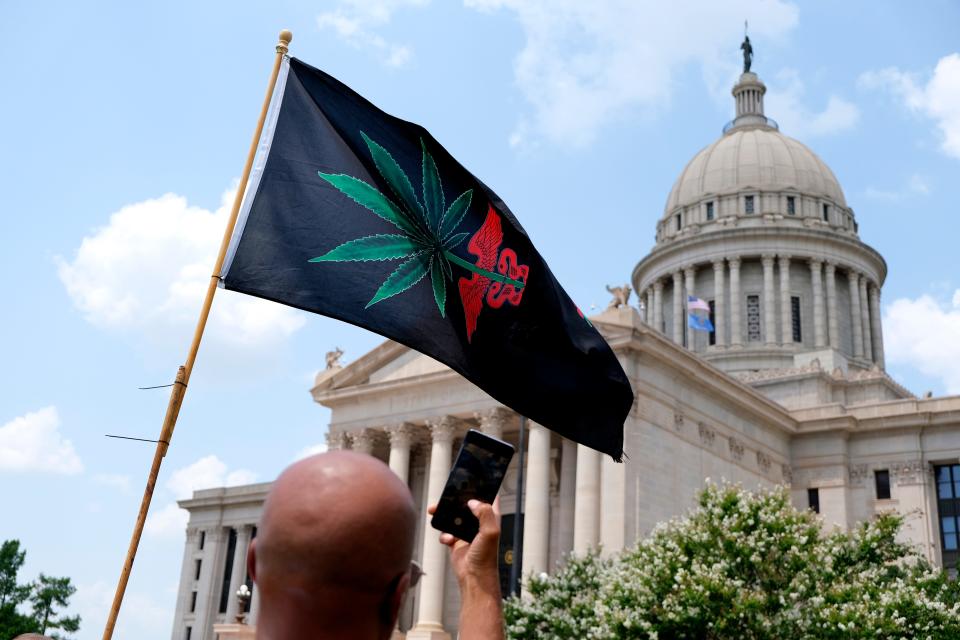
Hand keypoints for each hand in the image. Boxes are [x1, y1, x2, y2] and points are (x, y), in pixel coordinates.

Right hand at [427, 497, 504, 639]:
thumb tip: (471, 502)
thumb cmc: (486, 557)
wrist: (474, 578)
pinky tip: (448, 541)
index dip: (481, 486)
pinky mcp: (456, 541)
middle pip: (466, 503)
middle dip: (455, 499)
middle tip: (445, 494)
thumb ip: (484, 513)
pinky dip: (444, 535)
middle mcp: (478, 522)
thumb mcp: (490, 532)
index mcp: (490, 517)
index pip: (487, 496)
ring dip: (443, 514)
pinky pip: (445, 532)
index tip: (471, 476)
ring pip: (453, 516)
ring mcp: (466, 531)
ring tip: (434, 510)